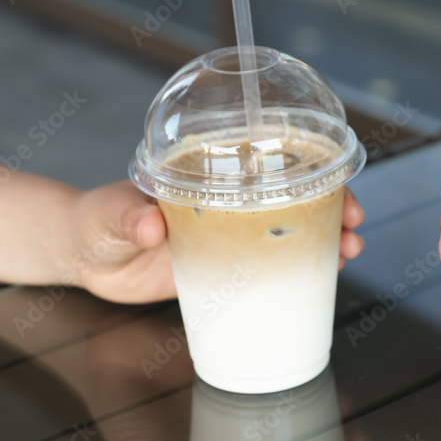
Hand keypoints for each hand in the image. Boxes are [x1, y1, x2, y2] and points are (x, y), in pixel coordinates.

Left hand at [66, 182, 364, 304]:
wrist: (86, 257)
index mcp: (211, 175)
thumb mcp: (107, 215)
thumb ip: (125, 216)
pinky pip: (270, 267)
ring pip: (292, 230)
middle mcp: (230, 200)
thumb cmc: (96, 220)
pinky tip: (322, 277)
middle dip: (334, 206)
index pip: (271, 163)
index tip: (337, 182)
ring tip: (348, 252)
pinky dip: (299, 269)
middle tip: (354, 225)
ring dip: (326, 239)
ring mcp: (232, 234)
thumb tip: (149, 226)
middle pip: (295, 196)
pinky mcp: (226, 267)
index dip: (311, 169)